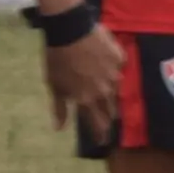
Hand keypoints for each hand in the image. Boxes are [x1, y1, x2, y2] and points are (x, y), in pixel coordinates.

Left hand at [44, 23, 123, 140]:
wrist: (69, 30)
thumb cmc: (57, 59)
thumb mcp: (54, 85)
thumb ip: (60, 108)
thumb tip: (59, 129)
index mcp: (87, 99)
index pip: (97, 122)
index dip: (100, 133)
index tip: (103, 141)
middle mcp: (104, 90)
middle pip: (110, 108)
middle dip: (109, 116)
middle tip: (109, 120)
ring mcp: (114, 74)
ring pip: (117, 89)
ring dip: (112, 93)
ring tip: (110, 95)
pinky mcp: (119, 57)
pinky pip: (119, 66)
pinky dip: (113, 67)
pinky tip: (108, 64)